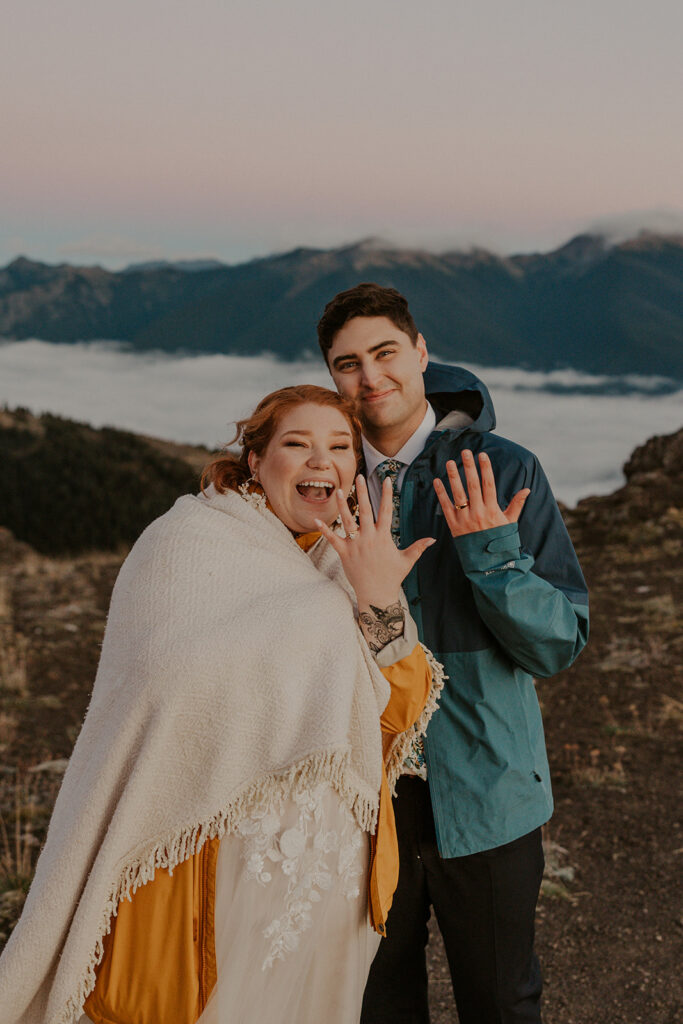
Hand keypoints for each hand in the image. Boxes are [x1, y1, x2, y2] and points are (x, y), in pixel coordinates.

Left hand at [315, 474, 434, 608]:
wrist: (376, 594)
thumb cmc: (392, 577)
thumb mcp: (407, 560)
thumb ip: (418, 547)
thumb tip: (433, 539)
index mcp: (384, 537)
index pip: (386, 510)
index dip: (387, 494)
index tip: (387, 479)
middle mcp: (369, 538)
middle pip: (365, 510)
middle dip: (363, 492)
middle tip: (360, 477)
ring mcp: (355, 545)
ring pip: (347, 521)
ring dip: (342, 505)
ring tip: (338, 491)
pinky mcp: (344, 553)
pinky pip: (333, 539)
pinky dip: (324, 530)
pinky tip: (316, 519)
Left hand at [433, 449, 529, 537]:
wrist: (488, 563)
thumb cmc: (500, 539)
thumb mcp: (510, 522)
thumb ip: (517, 504)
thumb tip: (527, 489)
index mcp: (493, 510)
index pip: (489, 484)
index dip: (485, 469)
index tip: (482, 455)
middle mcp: (479, 513)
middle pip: (473, 486)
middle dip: (469, 468)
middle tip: (465, 453)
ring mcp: (465, 519)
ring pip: (458, 495)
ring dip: (453, 478)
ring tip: (449, 463)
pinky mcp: (454, 526)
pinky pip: (446, 507)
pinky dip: (441, 494)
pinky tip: (437, 481)